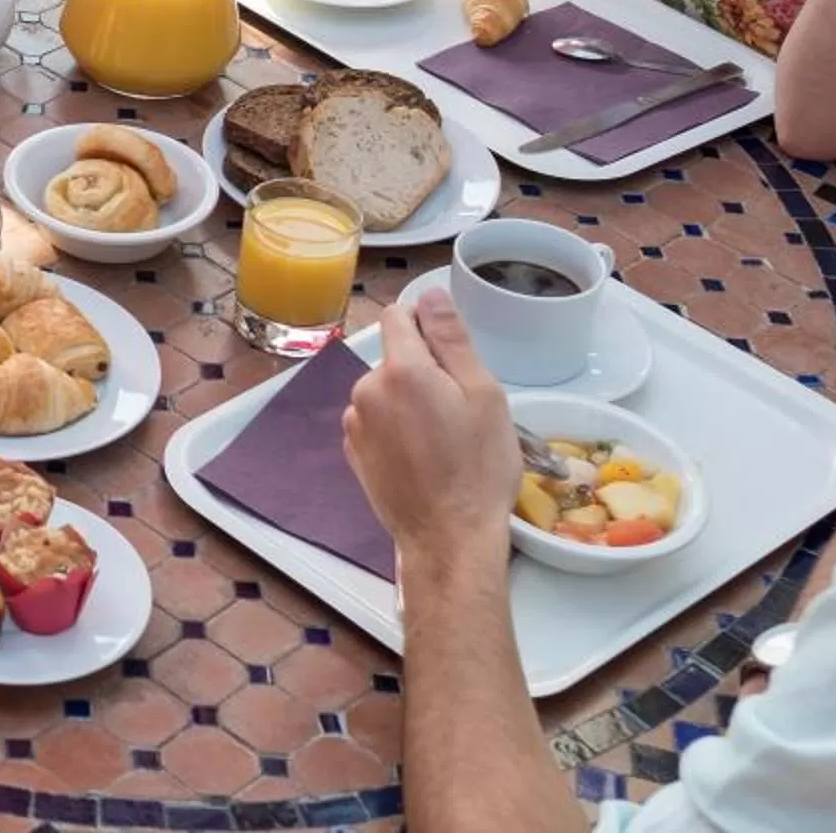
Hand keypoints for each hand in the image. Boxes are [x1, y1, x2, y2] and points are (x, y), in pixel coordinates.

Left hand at [342, 291, 517, 573]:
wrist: (449, 540)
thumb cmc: (477, 469)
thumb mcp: (483, 395)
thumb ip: (451, 339)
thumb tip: (430, 294)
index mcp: (400, 370)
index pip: (399, 315)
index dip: (427, 324)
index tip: (453, 354)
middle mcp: (366, 390)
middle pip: (395, 357)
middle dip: (424, 370)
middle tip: (460, 409)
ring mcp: (354, 424)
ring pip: (386, 391)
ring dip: (409, 401)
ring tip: (443, 439)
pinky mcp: (352, 453)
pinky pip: (376, 421)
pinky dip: (396, 428)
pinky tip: (423, 457)